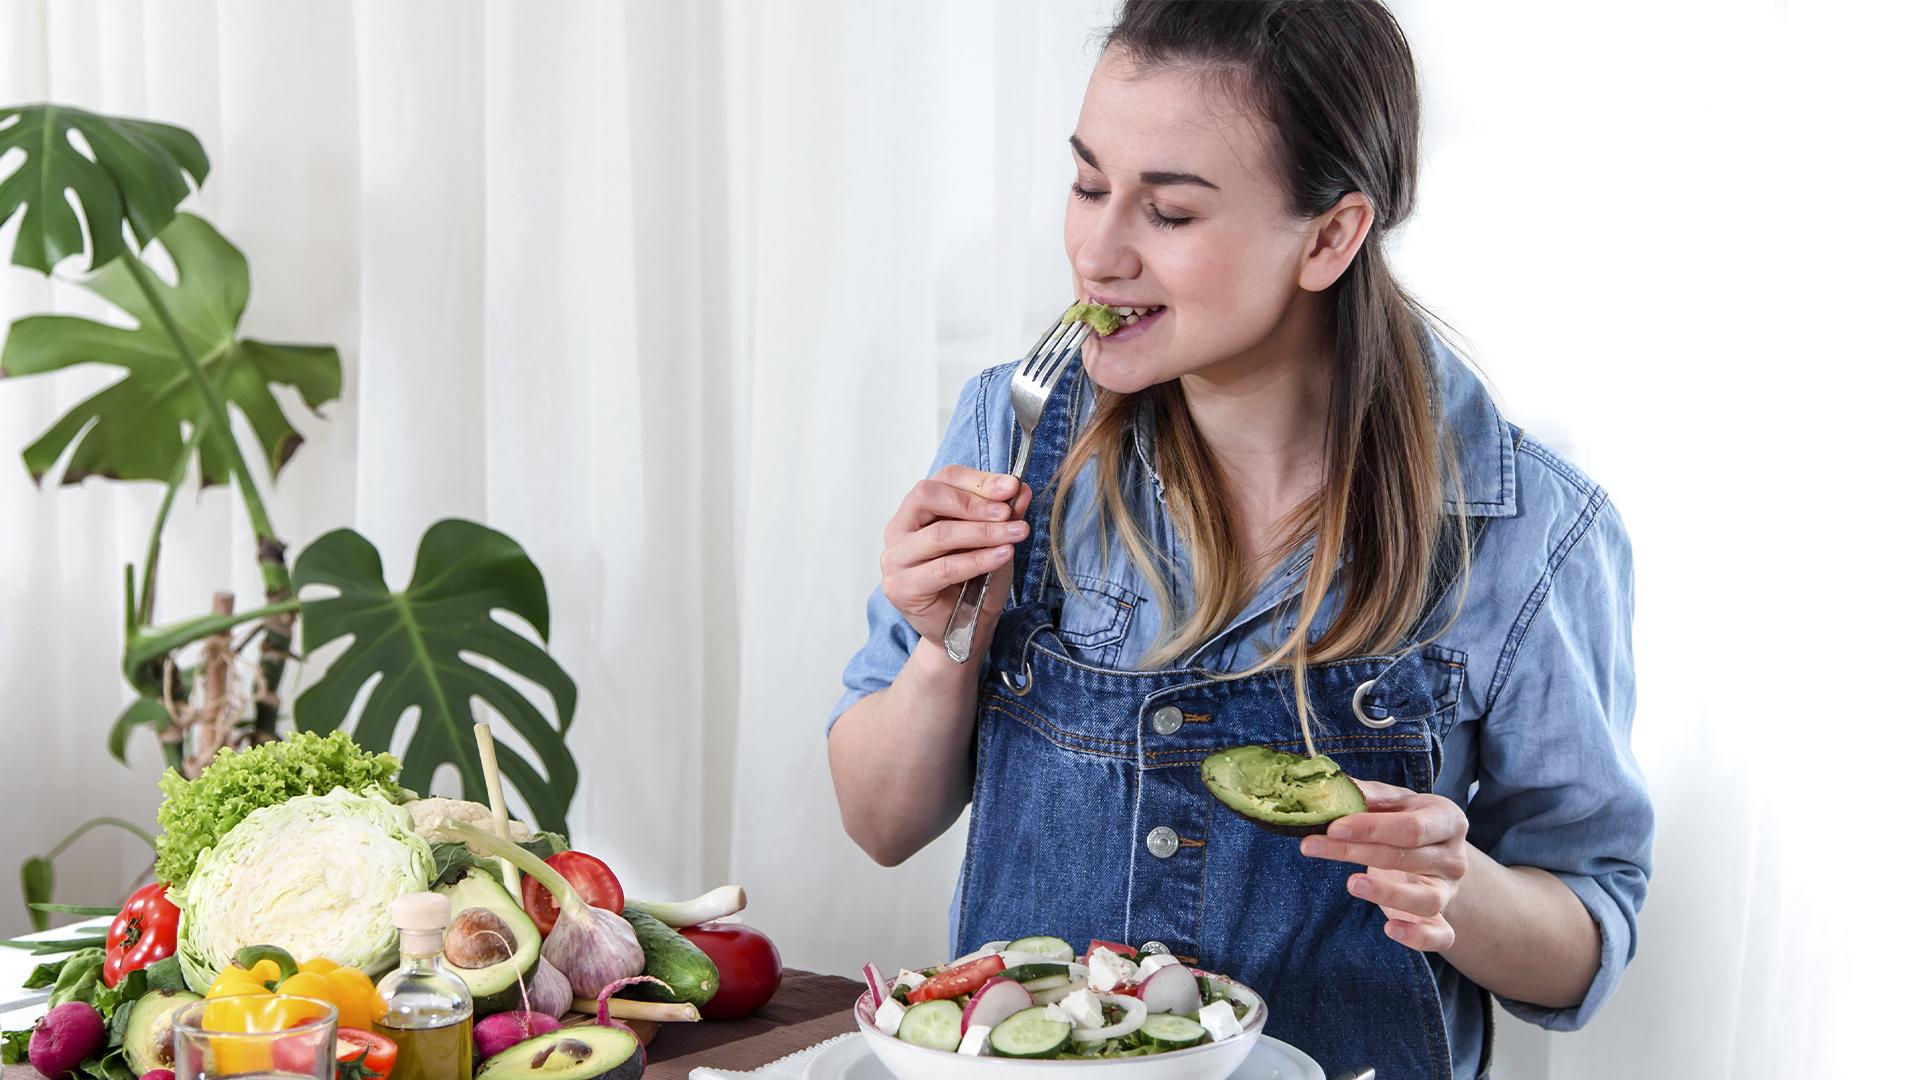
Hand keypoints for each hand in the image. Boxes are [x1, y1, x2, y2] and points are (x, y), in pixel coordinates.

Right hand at [881, 465, 1033, 644]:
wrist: (965, 633)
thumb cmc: (975, 585)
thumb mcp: (995, 543)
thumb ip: (1003, 517)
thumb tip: (1020, 489)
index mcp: (917, 511)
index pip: (942, 479)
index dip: (977, 479)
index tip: (1011, 486)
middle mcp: (898, 529)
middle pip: (927, 496)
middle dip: (973, 501)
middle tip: (1008, 512)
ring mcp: (895, 559)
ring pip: (939, 533)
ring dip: (983, 532)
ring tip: (1015, 533)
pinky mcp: (901, 587)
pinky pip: (943, 568)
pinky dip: (977, 559)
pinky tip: (1002, 554)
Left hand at [1300, 779, 1469, 951]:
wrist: (1435, 853)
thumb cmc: (1406, 821)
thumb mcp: (1394, 801)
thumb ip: (1369, 796)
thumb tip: (1333, 787)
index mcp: (1447, 820)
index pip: (1411, 827)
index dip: (1371, 828)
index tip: (1333, 827)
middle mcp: (1453, 857)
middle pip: (1407, 858)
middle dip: (1356, 852)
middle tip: (1313, 845)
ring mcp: (1449, 891)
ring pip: (1426, 900)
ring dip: (1386, 894)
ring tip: (1351, 883)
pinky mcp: (1442, 920)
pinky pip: (1440, 937)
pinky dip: (1418, 938)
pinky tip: (1389, 929)